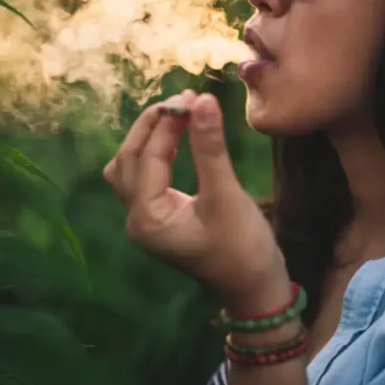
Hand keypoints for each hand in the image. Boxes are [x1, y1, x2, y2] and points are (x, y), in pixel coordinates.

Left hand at [103, 89, 288, 310]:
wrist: (255, 290)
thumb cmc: (243, 248)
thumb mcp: (226, 195)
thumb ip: (210, 148)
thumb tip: (203, 100)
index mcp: (147, 218)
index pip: (148, 156)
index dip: (167, 123)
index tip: (193, 95)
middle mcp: (136, 219)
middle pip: (129, 159)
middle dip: (153, 126)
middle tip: (184, 100)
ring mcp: (145, 220)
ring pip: (131, 167)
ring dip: (149, 138)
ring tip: (178, 114)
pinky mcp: (159, 217)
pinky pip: (145, 177)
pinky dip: (156, 153)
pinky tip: (178, 137)